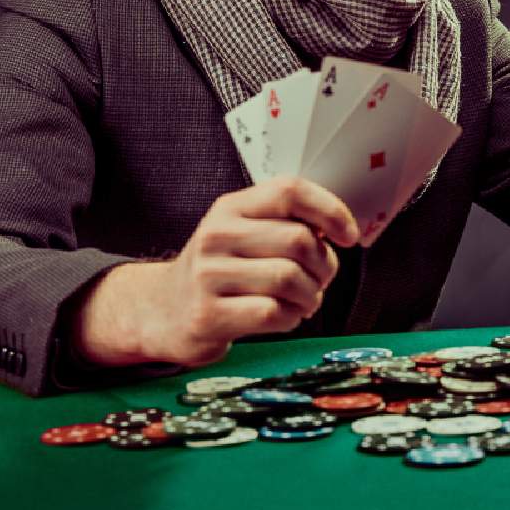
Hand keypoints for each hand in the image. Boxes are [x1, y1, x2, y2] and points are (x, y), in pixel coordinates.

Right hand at [140, 176, 360, 366]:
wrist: (161, 311)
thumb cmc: (218, 271)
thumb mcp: (242, 233)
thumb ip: (285, 223)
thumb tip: (338, 226)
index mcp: (231, 207)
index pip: (290, 191)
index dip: (330, 210)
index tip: (349, 234)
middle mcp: (217, 234)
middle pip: (298, 239)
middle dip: (324, 265)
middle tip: (321, 278)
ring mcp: (208, 275)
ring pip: (290, 278)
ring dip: (310, 295)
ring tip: (303, 300)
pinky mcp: (207, 315)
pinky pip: (273, 313)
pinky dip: (291, 317)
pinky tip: (284, 316)